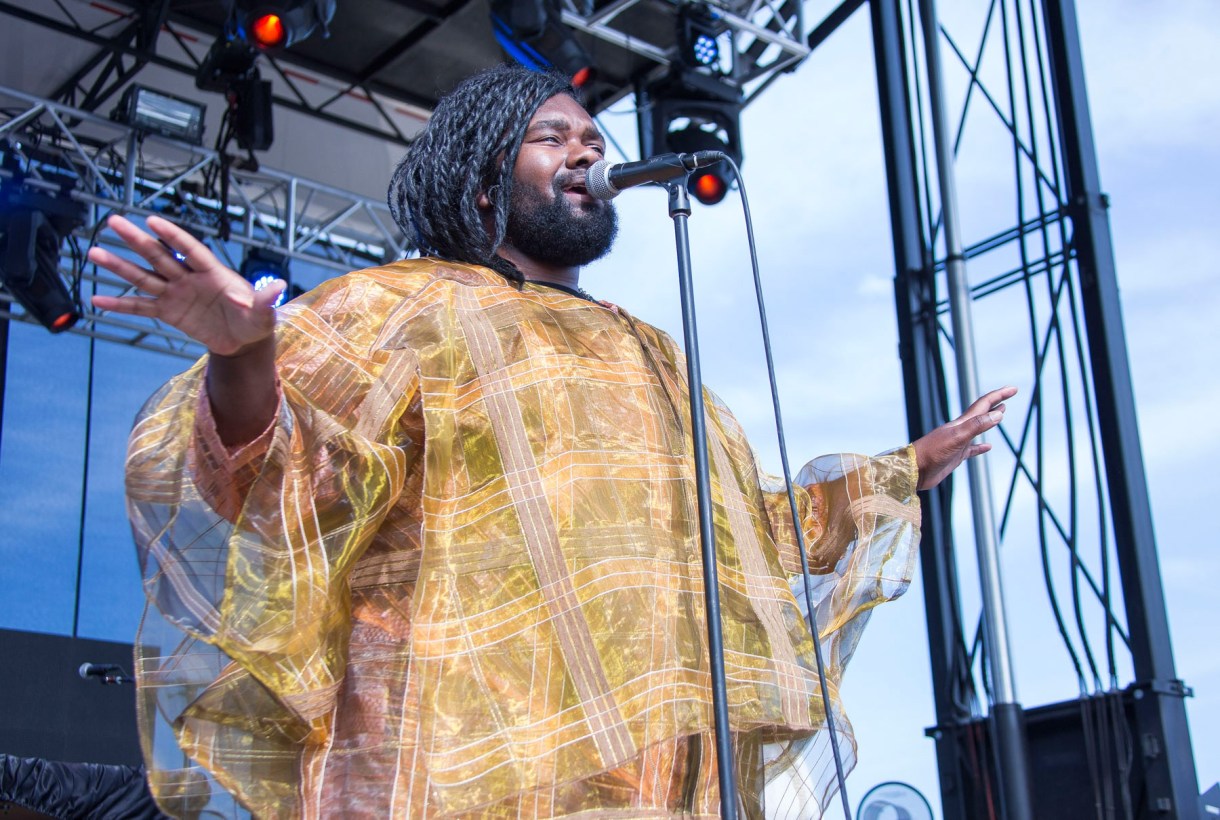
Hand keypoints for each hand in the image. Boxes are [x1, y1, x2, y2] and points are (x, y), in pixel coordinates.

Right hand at [88, 215, 284, 355]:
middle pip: (160, 256)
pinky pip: (141, 307)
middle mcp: (190, 278)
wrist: (244, 341)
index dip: (173, 236)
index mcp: (213, 273)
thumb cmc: (255, 321)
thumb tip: (281, 286)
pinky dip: (121, 304)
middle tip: (113, 221)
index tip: (152, 220)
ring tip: (95, 253)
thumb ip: (266, 299)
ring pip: (144, 277)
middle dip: (137, 240)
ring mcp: (177, 293)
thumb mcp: (264, 313)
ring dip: (120, 266)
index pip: (190, 250)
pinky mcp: (169, 312)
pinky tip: (98, 299)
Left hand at [913, 386, 1016, 490]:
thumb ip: (977, 426)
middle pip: (981, 412)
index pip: (984, 404)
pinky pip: (972, 449)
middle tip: (1008, 395)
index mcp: (961, 423)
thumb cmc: (932, 452)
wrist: (913, 469)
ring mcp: (958, 443)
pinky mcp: (955, 456)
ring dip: (990, 420)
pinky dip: (981, 447)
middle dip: (995, 403)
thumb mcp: (957, 437)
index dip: (998, 395)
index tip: (1013, 389)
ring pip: (977, 429)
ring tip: (1001, 414)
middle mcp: (960, 430)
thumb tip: (998, 413)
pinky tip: (988, 446)